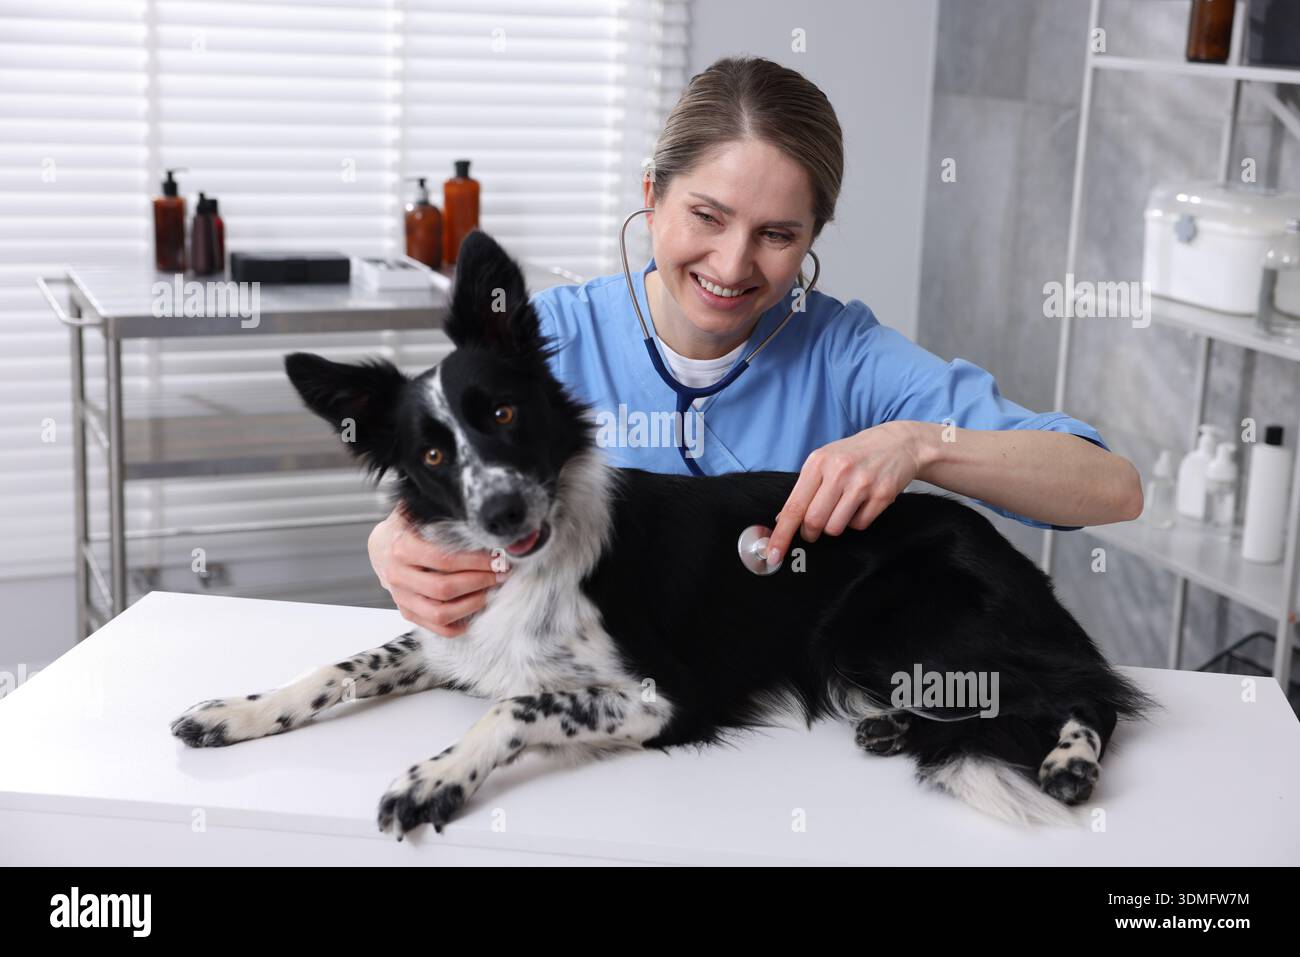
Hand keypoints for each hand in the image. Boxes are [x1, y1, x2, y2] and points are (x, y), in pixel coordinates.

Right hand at [368, 507, 506, 636]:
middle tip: (501, 574)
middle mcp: (398, 576)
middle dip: (479, 582)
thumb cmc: (408, 527)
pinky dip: (459, 624)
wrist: (381, 547)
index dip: (475, 562)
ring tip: (491, 591)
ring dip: (472, 604)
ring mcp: (401, 598)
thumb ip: (439, 510)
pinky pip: (437, 628)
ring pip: (440, 613)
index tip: (498, 559)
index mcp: (402, 548)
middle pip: (444, 588)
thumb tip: (473, 510)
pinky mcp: (408, 613)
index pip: (444, 560)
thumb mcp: (417, 511)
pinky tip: (475, 609)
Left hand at [765, 422, 923, 567]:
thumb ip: (804, 488)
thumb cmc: (854, 454)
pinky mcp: (882, 495)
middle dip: (810, 533)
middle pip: (814, 522)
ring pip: (835, 527)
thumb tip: (783, 520)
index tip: (773, 554)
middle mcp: (839, 471)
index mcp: (818, 462)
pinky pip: (858, 525)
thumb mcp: (824, 461)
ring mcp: (862, 483)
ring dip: (834, 526)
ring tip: (841, 509)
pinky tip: (860, 504)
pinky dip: (855, 521)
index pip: (794, 506)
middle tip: (813, 529)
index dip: (782, 534)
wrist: (897, 443)